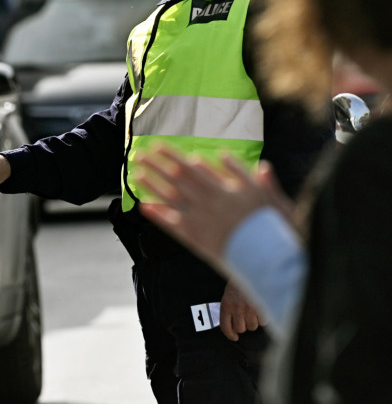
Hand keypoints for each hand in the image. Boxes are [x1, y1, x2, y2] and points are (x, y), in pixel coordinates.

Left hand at [135, 145, 292, 269]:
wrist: (264, 257)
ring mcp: (198, 220)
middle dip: (156, 166)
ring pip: (169, 199)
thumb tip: (232, 156)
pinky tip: (144, 206)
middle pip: (175, 180)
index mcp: (221, 189)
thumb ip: (248, 175)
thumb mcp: (266, 194)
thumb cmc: (268, 225)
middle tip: (138, 154)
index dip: (173, 156)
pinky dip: (158, 215)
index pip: (191, 167)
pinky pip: (172, 225)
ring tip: (135, 175)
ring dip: (151, 186)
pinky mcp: (194, 239)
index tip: (157, 146)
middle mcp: (205, 202)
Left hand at [219, 281, 264, 340]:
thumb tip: (231, 324)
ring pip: (252, 327)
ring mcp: (249, 309)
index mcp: (226, 306)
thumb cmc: (239, 283)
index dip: (230, 335)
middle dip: (243, 326)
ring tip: (253, 312)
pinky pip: (263, 322)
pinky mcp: (261, 308)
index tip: (234, 337)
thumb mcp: (228, 294)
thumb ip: (229, 308)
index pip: (225, 327)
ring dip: (253, 322)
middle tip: (245, 318)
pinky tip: (261, 310)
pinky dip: (263, 318)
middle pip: (240, 329)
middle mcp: (237, 309)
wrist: (251, 271)